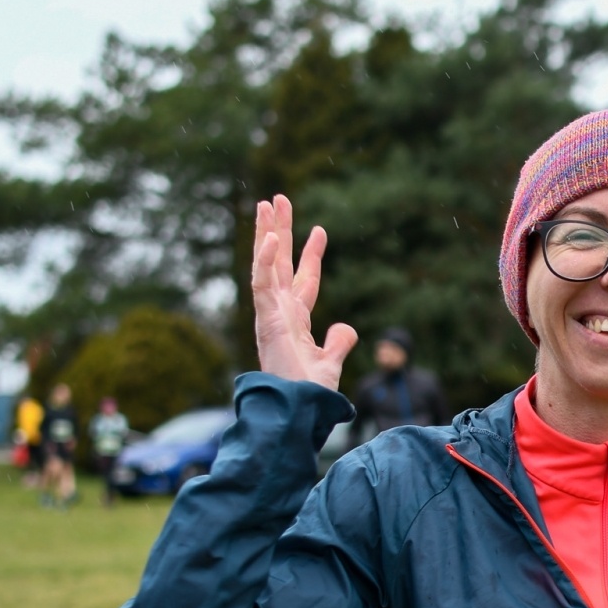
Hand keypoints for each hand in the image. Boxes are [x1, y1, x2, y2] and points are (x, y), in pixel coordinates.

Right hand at [252, 194, 357, 389]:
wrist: (299, 409)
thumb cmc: (309, 393)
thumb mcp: (330, 363)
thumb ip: (337, 343)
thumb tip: (346, 327)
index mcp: (295, 320)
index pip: (304, 279)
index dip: (311, 255)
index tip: (320, 230)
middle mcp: (279, 312)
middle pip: (280, 262)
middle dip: (280, 230)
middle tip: (278, 199)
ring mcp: (270, 313)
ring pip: (266, 264)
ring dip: (266, 233)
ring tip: (267, 203)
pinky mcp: (265, 318)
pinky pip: (262, 283)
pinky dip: (265, 260)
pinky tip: (271, 237)